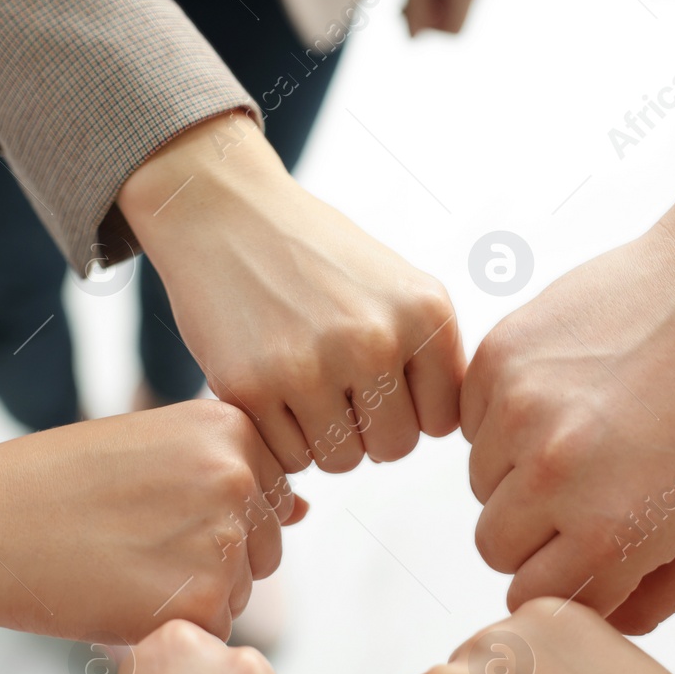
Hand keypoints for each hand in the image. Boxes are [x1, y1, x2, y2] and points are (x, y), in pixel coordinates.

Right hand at [0, 399, 304, 645]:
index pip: (267, 493)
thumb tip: (304, 508)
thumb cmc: (53, 486)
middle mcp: (239, 475)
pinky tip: (116, 599)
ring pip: (241, 591)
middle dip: (209, 558)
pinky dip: (170, 630)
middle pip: (263, 546)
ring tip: (119, 565)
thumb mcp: (152, 452)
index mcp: (231, 426)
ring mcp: (224, 538)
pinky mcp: (202, 602)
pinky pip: (213, 633)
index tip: (149, 509)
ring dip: (192, 595)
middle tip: (129, 542)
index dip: (206, 513)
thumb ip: (230, 474)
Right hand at [118, 113, 464, 474]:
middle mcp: (375, 338)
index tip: (379, 383)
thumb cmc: (315, 257)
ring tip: (302, 384)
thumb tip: (451, 429)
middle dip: (368, 430)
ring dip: (323, 437)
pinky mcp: (251, 387)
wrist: (224, 213)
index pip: (442, 420)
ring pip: (342, 460)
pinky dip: (280, 437)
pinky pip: (290, 458)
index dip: (409, 410)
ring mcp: (311, 365)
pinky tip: (269, 389)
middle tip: (336, 389)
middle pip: (394, 447)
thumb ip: (432, 353)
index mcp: (424, 312)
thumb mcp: (396, 285)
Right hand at [462, 150, 674, 630]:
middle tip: (588, 490)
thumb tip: (600, 618)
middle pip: (495, 545)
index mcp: (611, 532)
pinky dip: (505, 416)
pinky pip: (473, 417)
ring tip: (587, 431)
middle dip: (535, 533)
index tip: (591, 550)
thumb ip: (656, 595)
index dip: (562, 579)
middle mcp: (553, 476)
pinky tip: (570, 390)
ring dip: (518, 470)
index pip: (531, 595)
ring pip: (480, 481)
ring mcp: (519, 410)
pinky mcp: (500, 356)